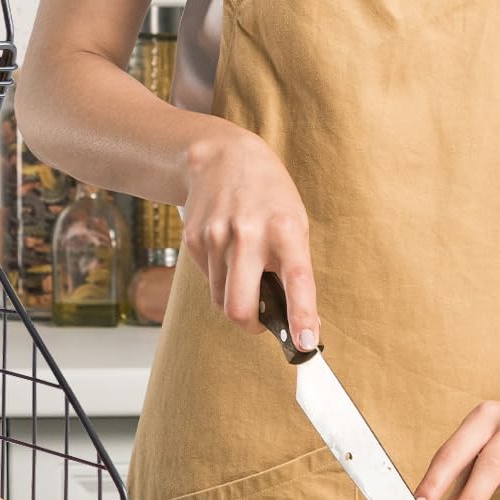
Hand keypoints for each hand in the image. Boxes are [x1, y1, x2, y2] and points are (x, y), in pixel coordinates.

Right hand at [180, 122, 317, 342]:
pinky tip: (226, 252)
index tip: (306, 343)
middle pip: (240, 308)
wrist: (220, 156)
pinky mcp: (193, 240)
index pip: (296, 279)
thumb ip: (293, 266)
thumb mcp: (294, 220)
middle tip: (262, 321)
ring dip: (235, 299)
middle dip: (251, 326)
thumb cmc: (267, 193)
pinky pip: (208, 281)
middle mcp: (247, 234)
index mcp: (284, 228)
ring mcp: (215, 237)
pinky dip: (220, 279)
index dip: (301, 316)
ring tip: (245, 271)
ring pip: (221, 300)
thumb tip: (297, 321)